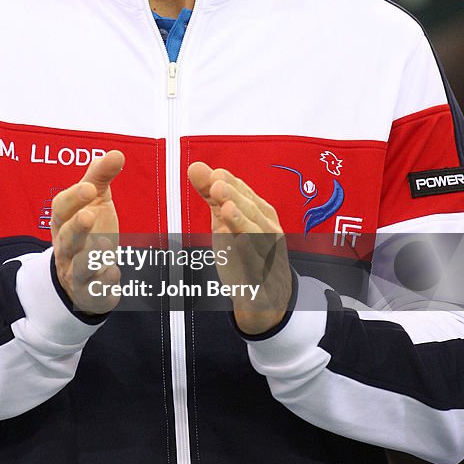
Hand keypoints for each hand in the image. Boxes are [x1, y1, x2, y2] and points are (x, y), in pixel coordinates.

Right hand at [51, 150, 124, 314]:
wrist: (82, 276)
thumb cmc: (89, 230)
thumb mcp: (94, 202)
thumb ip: (100, 178)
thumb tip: (116, 153)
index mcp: (64, 221)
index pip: (62, 208)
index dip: (73, 198)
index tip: (90, 187)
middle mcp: (67, 248)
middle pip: (67, 238)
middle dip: (77, 227)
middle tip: (89, 215)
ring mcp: (77, 272)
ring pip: (79, 267)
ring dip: (91, 257)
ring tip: (106, 244)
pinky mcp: (91, 292)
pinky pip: (95, 290)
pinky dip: (103, 283)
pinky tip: (114, 272)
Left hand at [187, 162, 292, 334]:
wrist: (267, 297)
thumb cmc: (246, 253)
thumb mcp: (225, 222)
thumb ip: (211, 195)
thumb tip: (195, 167)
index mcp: (260, 214)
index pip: (245, 194)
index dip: (230, 183)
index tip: (214, 174)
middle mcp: (268, 232)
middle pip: (251, 212)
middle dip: (234, 197)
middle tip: (216, 185)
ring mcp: (269, 256)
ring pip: (256, 236)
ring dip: (241, 222)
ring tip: (226, 208)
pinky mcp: (263, 280)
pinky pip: (257, 267)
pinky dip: (250, 255)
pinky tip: (240, 243)